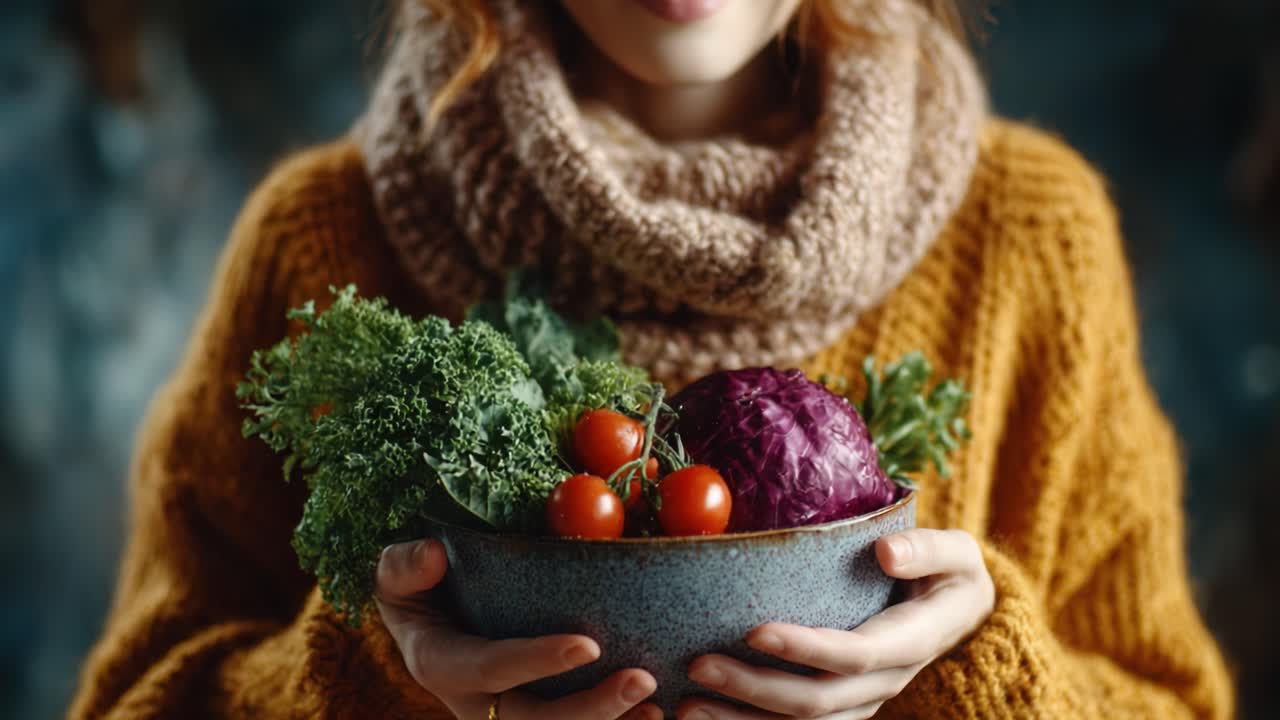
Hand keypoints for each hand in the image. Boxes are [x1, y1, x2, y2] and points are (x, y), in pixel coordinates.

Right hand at [377, 539, 661, 719]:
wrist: (423, 620)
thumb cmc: (416, 589)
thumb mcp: (395, 575)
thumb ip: (405, 566)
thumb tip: (434, 555)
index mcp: (442, 665)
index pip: (493, 668)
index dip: (538, 661)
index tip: (588, 645)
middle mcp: (475, 702)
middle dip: (589, 709)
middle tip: (641, 680)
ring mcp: (505, 714)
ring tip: (657, 707)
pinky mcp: (533, 714)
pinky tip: (653, 716)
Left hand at [678, 529, 994, 719]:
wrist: (959, 612)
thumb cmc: (949, 573)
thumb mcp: (957, 553)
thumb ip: (928, 550)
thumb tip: (886, 552)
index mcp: (909, 643)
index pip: (853, 655)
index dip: (805, 648)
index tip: (754, 631)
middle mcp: (884, 683)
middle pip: (816, 701)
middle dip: (753, 688)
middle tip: (697, 665)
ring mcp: (861, 701)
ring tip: (685, 706)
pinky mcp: (841, 708)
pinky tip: (703, 716)